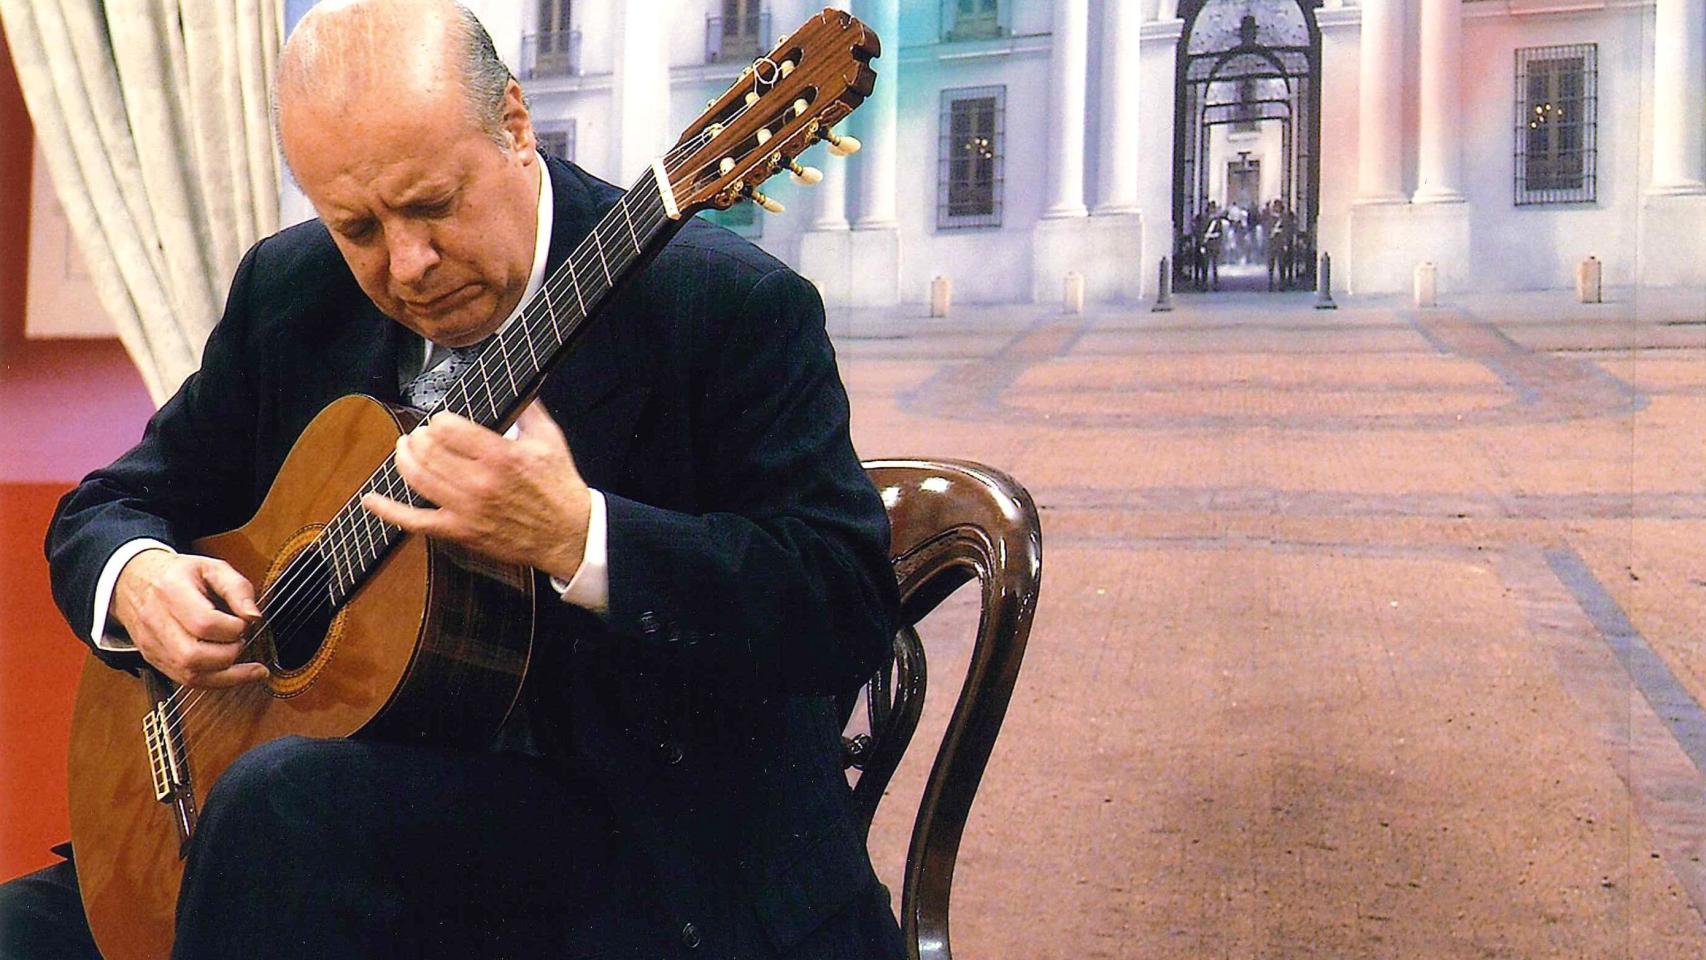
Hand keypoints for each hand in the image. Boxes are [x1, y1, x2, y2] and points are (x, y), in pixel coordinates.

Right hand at [112, 550, 266, 687]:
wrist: (133, 581)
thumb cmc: (177, 574)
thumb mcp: (211, 567)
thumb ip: (237, 588)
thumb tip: (254, 616)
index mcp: (171, 591)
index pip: (203, 623)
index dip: (232, 628)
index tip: (244, 623)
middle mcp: (156, 620)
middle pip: (193, 656)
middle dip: (229, 654)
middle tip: (241, 640)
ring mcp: (152, 644)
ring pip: (189, 675)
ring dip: (226, 674)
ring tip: (243, 661)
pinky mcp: (154, 659)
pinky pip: (185, 681)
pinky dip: (215, 681)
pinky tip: (236, 674)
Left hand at [361, 402, 590, 580]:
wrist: (568, 533)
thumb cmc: (560, 488)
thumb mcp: (550, 439)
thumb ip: (528, 408)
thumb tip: (514, 382)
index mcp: (501, 455)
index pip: (448, 428)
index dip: (438, 420)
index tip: (441, 420)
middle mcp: (480, 482)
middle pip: (427, 450)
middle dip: (418, 437)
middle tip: (421, 434)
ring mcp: (467, 509)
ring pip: (417, 478)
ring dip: (403, 459)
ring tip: (405, 450)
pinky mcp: (460, 532)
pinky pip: (415, 521)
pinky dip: (389, 510)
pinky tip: (372, 500)